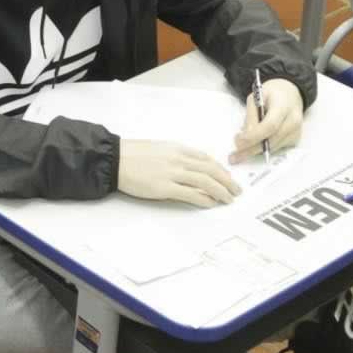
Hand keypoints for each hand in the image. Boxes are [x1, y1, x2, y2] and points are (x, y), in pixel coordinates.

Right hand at [116, 139, 236, 206]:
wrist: (116, 159)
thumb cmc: (133, 154)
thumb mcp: (159, 148)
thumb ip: (176, 156)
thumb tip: (191, 168)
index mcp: (178, 149)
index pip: (206, 159)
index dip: (220, 169)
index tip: (228, 177)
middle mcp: (179, 159)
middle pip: (211, 170)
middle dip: (227, 181)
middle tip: (236, 190)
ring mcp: (173, 173)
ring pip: (206, 182)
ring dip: (221, 191)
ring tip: (228, 199)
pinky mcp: (165, 188)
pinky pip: (191, 194)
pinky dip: (204, 199)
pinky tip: (211, 203)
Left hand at [233, 78, 305, 158]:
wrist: (291, 94)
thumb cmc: (272, 94)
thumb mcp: (256, 97)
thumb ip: (251, 116)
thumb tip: (245, 136)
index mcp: (284, 106)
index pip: (270, 125)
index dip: (254, 136)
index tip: (238, 141)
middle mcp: (293, 120)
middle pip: (272, 140)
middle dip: (251, 149)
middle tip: (234, 156)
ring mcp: (296, 132)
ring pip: (273, 147)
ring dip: (254, 152)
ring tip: (238, 154)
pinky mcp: (295, 139)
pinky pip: (276, 148)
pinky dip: (263, 149)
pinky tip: (253, 147)